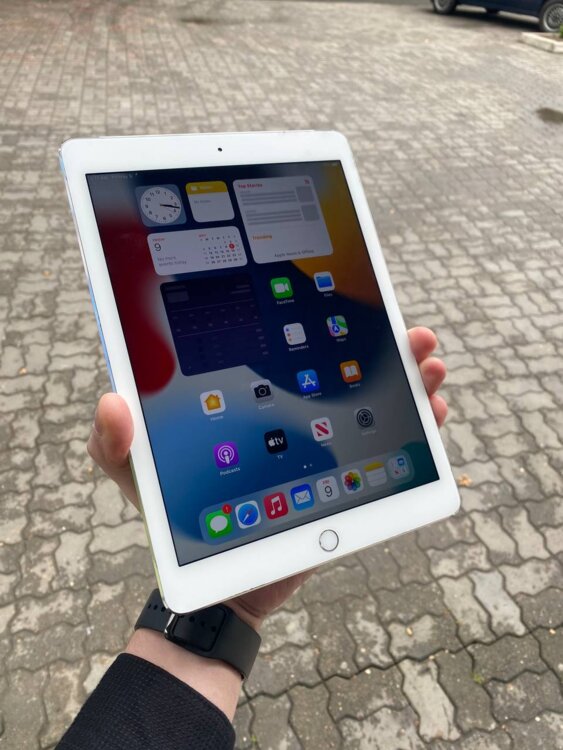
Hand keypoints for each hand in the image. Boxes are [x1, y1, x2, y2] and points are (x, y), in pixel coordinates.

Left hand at [88, 326, 446, 628]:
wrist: (220, 585)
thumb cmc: (179, 522)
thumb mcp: (135, 478)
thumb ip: (113, 445)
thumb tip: (114, 401)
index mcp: (249, 399)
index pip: (288, 347)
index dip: (322, 320)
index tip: (350, 297)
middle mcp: (291, 414)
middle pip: (344, 368)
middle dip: (385, 346)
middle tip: (411, 333)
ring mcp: (322, 446)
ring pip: (374, 403)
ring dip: (409, 380)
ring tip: (430, 364)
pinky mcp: (345, 481)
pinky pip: (388, 451)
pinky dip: (417, 432)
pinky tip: (432, 415)